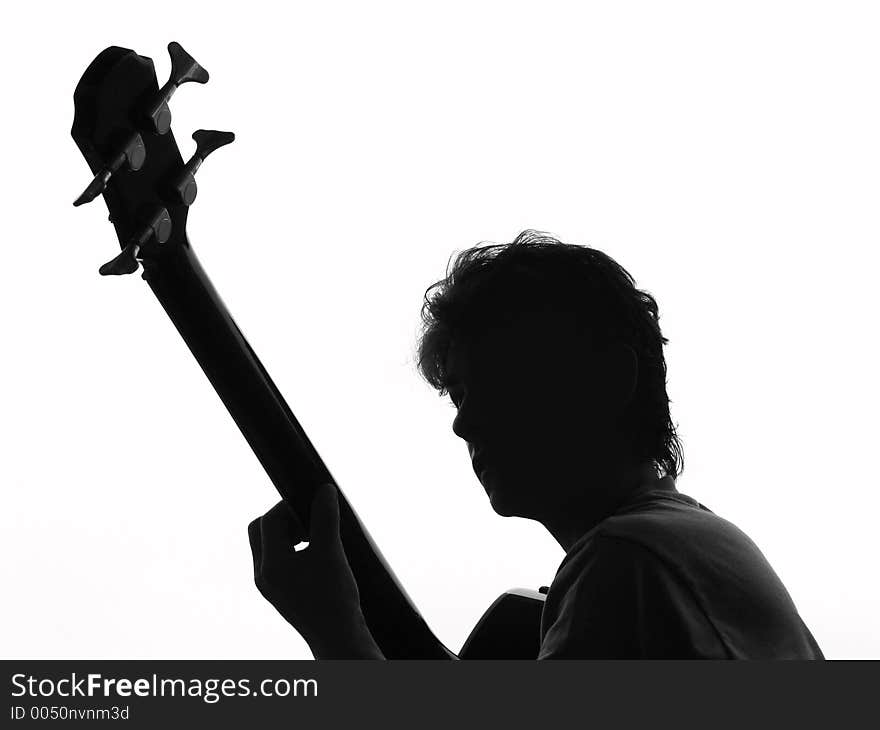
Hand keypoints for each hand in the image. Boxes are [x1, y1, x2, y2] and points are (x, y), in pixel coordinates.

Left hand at [248, 484, 381, 657]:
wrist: (338, 638)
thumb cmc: (335, 598)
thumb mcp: (332, 552)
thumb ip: (325, 518)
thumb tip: (324, 490)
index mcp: (270, 565)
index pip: (269, 520)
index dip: (290, 506)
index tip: (314, 505)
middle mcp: (263, 575)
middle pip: (260, 530)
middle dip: (284, 518)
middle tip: (309, 520)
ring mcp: (269, 585)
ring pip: (267, 544)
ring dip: (288, 533)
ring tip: (314, 536)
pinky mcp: (279, 592)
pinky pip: (276, 559)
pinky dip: (291, 548)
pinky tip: (315, 552)